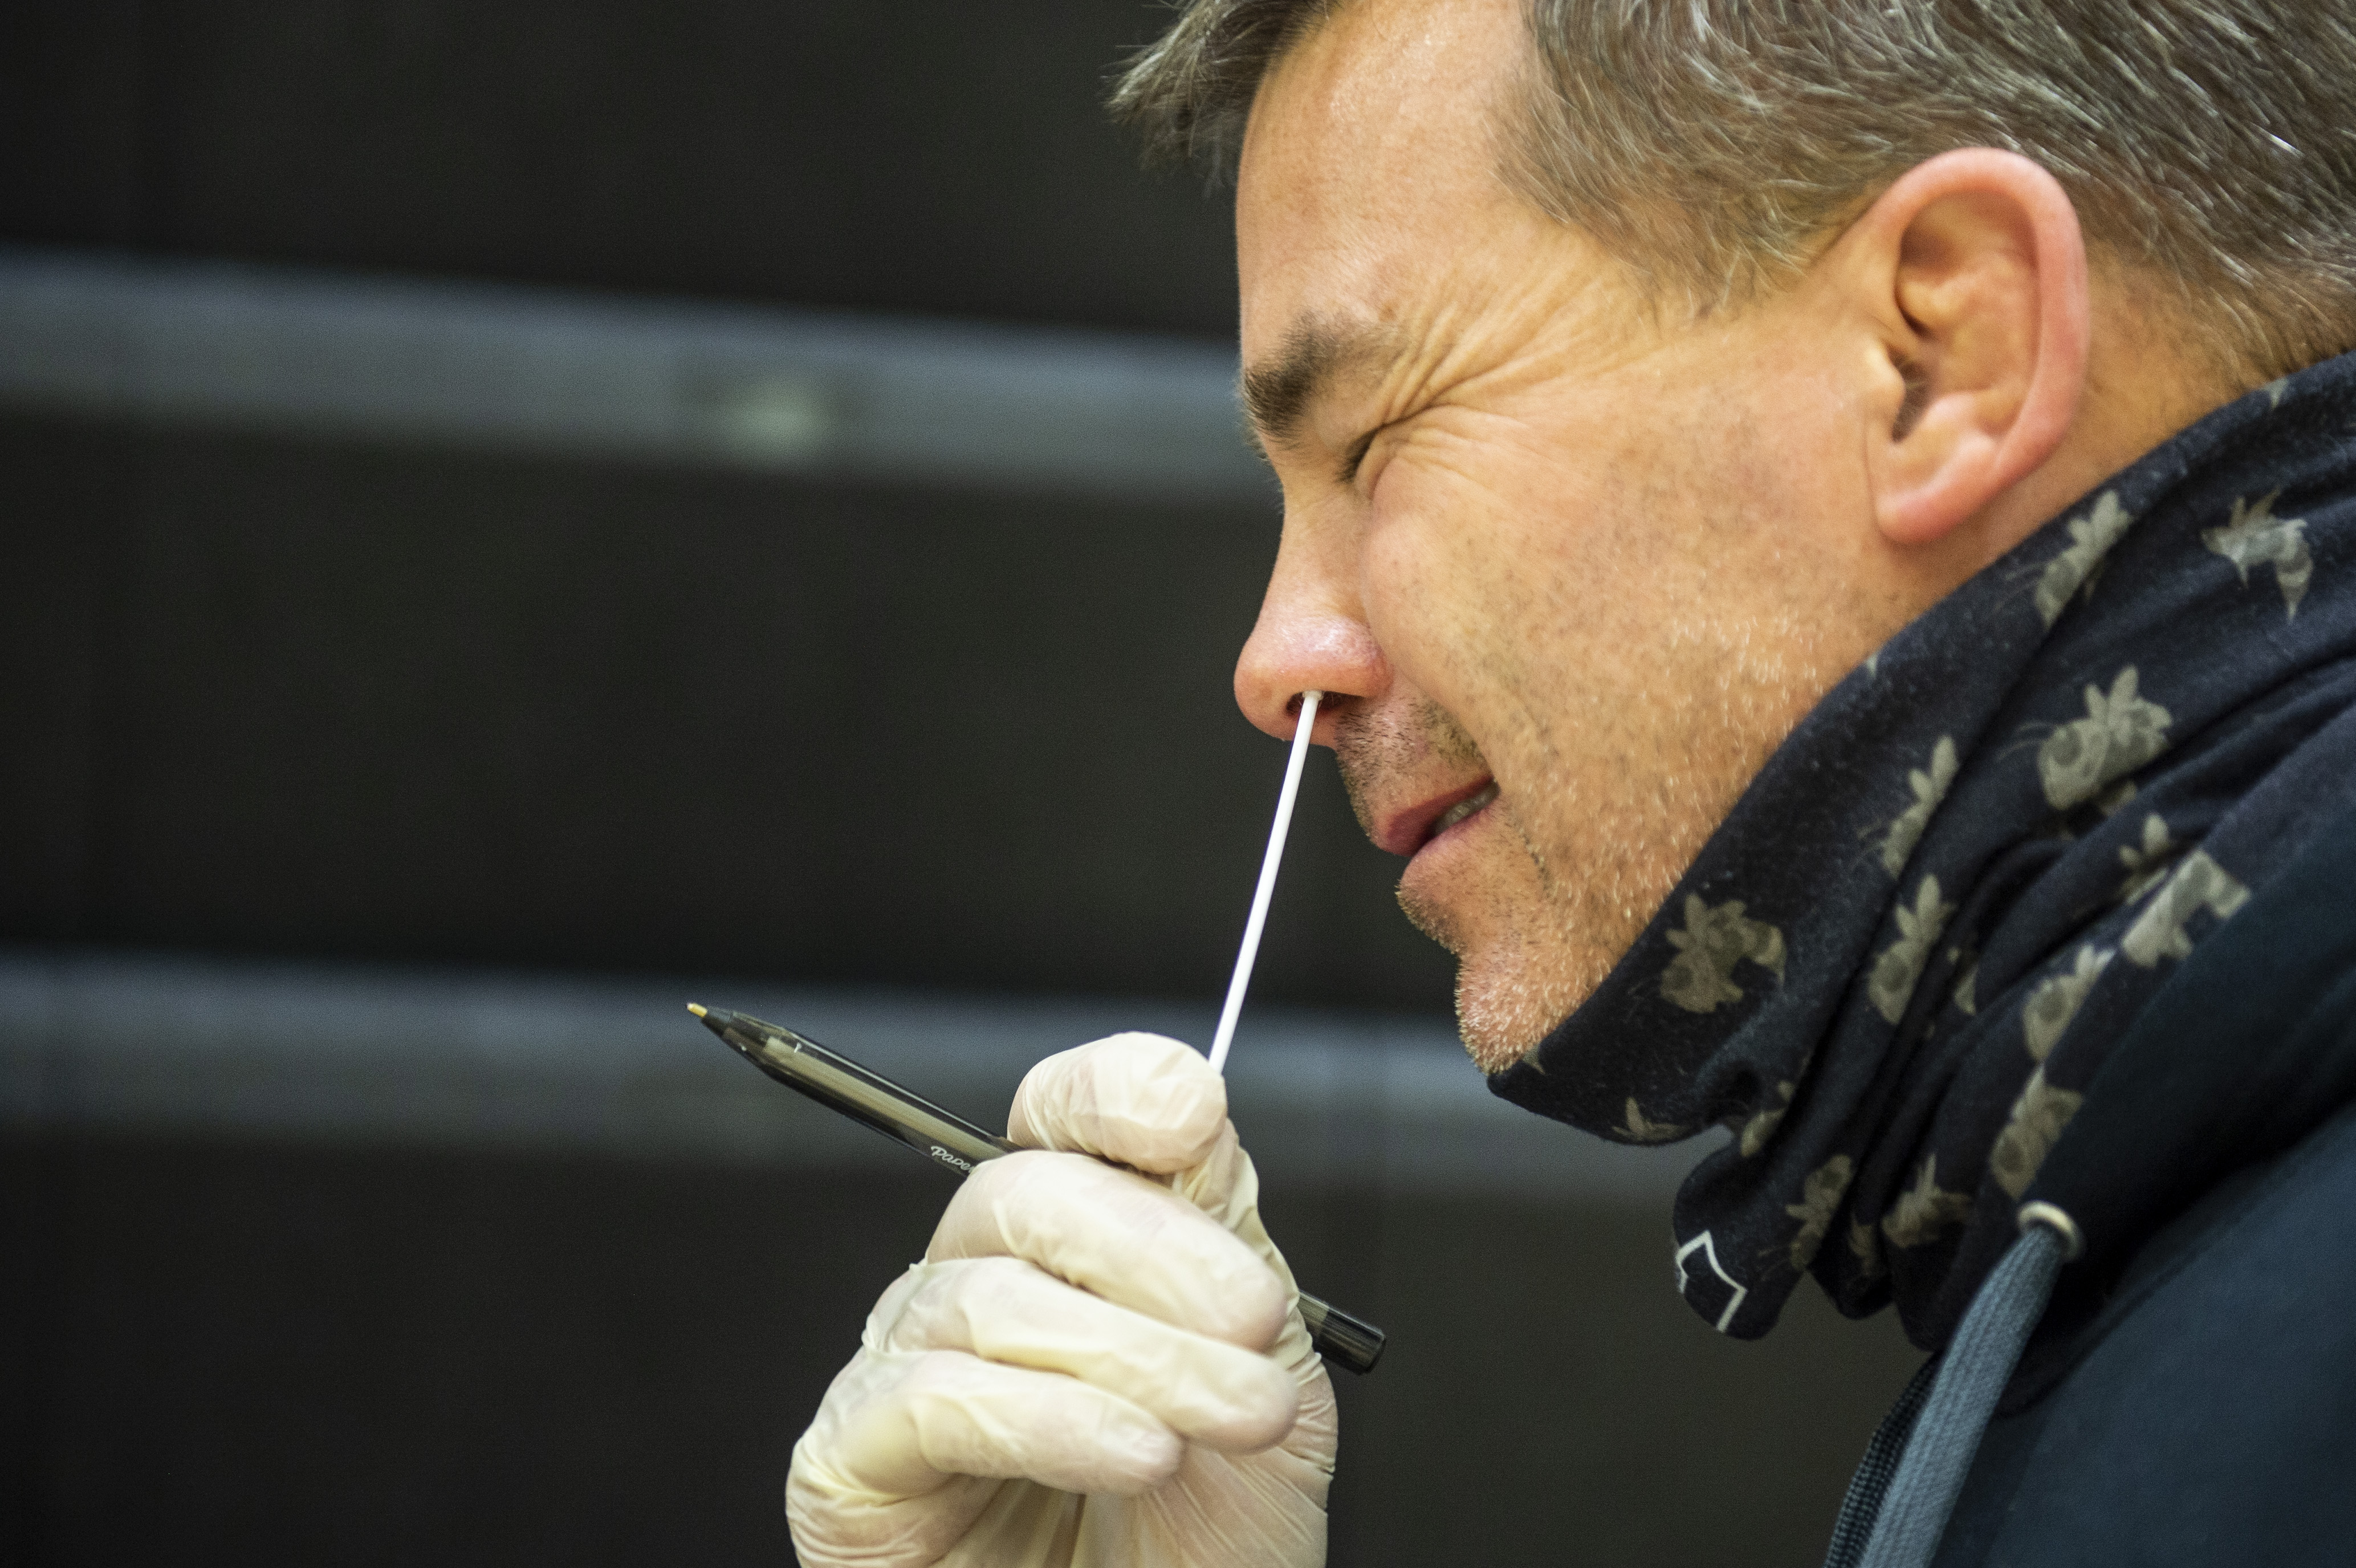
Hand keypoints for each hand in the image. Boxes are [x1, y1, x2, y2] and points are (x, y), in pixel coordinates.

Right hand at [787, 1032, 1336, 1566]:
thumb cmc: (1207, 1541)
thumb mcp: (1260, 1370)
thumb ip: (1225, 1239)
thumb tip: (1194, 1108)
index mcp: (1067, 1247)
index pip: (1054, 1117)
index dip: (1108, 1092)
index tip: (1189, 1116)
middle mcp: (973, 1287)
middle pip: (1020, 1193)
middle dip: (1155, 1249)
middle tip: (1251, 1323)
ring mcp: (902, 1371)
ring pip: (988, 1300)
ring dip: (1135, 1354)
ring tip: (1233, 1414)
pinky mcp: (851, 1465)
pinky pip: (931, 1402)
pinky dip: (1048, 1419)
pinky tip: (1135, 1451)